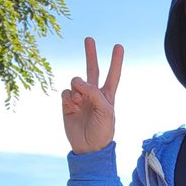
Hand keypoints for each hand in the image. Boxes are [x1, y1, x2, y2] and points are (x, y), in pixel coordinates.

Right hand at [61, 37, 123, 152]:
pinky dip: (69, 98)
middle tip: (89, 38)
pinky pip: (66, 92)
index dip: (116, 61)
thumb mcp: (105, 111)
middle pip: (92, 70)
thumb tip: (77, 82)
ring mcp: (80, 98)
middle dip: (91, 54)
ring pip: (75, 81)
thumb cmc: (102, 130)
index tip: (118, 46)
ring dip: (77, 89)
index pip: (113, 75)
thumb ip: (94, 93)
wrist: (89, 147)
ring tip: (80, 103)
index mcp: (107, 95)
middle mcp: (93, 94)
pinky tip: (73, 107)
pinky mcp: (68, 104)